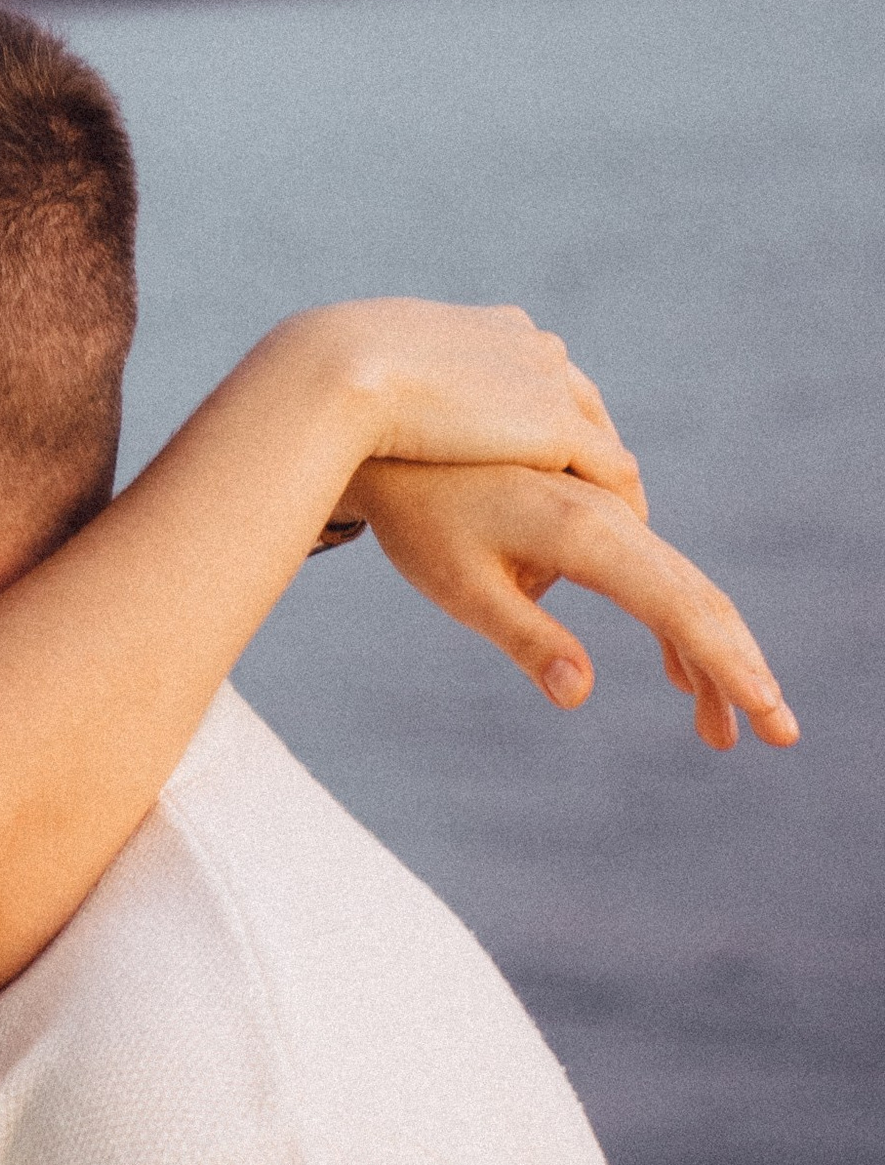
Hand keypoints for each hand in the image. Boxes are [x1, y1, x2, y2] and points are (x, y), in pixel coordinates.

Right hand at [293, 301, 643, 500]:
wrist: (342, 371)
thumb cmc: (332, 380)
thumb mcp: (374, 375)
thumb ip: (397, 391)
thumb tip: (379, 418)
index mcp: (495, 328)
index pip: (542, 377)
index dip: (543, 423)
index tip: (539, 465)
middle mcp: (534, 348)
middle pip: (583, 407)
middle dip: (587, 454)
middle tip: (588, 504)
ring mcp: (550, 386)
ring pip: (603, 444)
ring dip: (608, 487)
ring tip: (608, 532)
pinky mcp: (558, 427)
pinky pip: (613, 474)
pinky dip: (620, 505)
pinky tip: (613, 539)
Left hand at [351, 461, 798, 749]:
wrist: (389, 429)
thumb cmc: (417, 516)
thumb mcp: (461, 587)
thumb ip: (527, 637)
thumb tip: (582, 692)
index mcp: (586, 534)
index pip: (681, 610)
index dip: (731, 667)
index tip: (769, 716)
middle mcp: (609, 512)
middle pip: (696, 597)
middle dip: (738, 670)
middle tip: (776, 735)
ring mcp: (602, 504)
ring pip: (676, 583)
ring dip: (703, 655)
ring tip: (714, 730)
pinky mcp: (587, 504)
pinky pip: (646, 565)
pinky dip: (668, 619)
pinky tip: (673, 672)